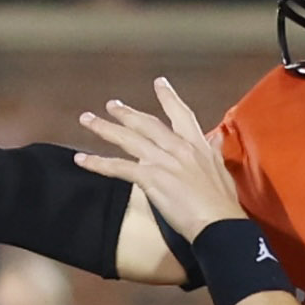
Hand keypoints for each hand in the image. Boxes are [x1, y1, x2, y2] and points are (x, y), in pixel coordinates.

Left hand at [76, 77, 244, 243]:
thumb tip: (216, 137)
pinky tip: (82, 159)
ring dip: (104, 128)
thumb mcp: (221, 170)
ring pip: (127, 139)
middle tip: (111, 104)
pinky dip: (98, 163)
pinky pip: (118, 168)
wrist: (218, 222)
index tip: (159, 82)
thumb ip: (214, 151)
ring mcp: (162, 161)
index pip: (180, 114)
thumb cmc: (222, 203)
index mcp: (196, 144)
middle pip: (146, 123)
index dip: (168, 97)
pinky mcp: (151, 178)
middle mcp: (177, 147)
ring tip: (87, 120)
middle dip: (125, 112)